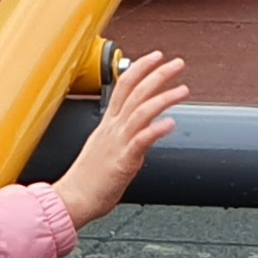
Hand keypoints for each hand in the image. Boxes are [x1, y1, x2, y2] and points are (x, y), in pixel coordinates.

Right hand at [52, 50, 190, 227]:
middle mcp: (113, 129)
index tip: (156, 56)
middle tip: (177, 63)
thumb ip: (121, 136)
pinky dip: (156, 130)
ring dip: (164, 98)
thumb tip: (137, 131)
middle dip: (158, 74)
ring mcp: (117, 143)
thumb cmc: (88, 179)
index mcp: (108, 124)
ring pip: (141, 111)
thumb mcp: (103, 148)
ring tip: (183, 90)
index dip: (140, 68)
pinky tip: (170, 124)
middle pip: (135, 92)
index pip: (124, 86)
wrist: (73, 200)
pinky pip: (141, 141)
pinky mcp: (123, 161)